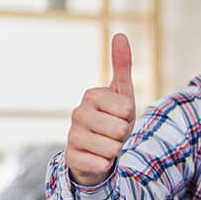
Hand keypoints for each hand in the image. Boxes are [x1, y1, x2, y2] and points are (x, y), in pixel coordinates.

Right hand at [65, 33, 135, 185]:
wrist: (98, 149)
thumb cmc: (113, 117)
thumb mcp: (123, 92)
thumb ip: (122, 65)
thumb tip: (119, 34)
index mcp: (91, 95)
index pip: (127, 108)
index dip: (129, 116)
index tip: (120, 115)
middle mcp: (77, 113)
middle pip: (120, 130)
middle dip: (123, 135)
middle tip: (114, 132)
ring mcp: (71, 136)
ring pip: (112, 149)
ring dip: (115, 150)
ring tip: (106, 144)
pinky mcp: (70, 158)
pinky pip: (102, 165)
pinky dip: (105, 165)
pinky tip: (96, 158)